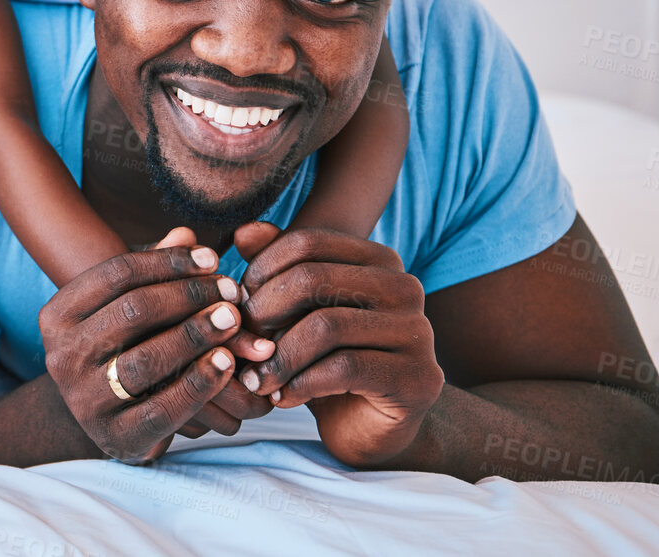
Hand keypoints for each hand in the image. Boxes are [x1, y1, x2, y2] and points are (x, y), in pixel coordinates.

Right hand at [37, 232, 245, 463]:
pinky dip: (199, 382)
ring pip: (147, 358)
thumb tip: (186, 235)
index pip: (117, 273)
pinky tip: (227, 362)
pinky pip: (163, 407)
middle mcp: (62, 355)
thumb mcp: (126, 309)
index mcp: (57, 314)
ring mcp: (85, 399)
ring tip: (233, 319)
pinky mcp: (116, 435)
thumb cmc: (121, 350)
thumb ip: (153, 273)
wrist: (105, 421)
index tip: (213, 259)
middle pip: (134, 310)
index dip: (169, 262)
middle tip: (231, 290)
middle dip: (189, 295)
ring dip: (197, 334)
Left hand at [232, 222, 443, 466]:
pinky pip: (344, 369)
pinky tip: (283, 398)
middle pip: (312, 279)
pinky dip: (301, 384)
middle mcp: (405, 287)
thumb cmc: (324, 360)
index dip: (260, 272)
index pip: (307, 242)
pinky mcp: (418, 378)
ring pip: (326, 326)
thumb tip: (244, 232)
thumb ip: (273, 268)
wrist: (365, 427)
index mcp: (379, 260)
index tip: (240, 308)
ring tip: (257, 378)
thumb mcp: (293, 312)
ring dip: (278, 356)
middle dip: (264, 313)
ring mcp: (417, 332)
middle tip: (242, 345)